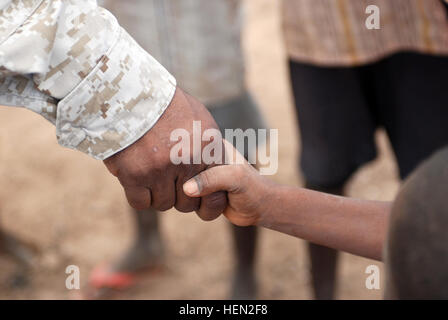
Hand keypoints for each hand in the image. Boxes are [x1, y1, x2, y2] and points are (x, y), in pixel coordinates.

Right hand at [103, 87, 226, 220]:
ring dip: (157, 194)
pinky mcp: (135, 174)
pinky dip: (139, 196)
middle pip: (188, 203)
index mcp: (208, 147)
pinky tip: (136, 180)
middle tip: (168, 182)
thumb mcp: (198, 118)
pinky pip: (141, 202)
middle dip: (178, 196)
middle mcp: (187, 160)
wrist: (129, 91)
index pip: (215, 193)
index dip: (204, 198)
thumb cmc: (164, 104)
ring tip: (150, 175)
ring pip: (164, 203)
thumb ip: (208, 146)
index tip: (194, 193)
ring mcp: (161, 169)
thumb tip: (214, 170)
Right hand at [183, 140, 273, 225]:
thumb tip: (187, 189)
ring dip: (201, 201)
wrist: (261, 209)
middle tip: (222, 190)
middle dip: (199, 189)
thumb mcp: (235, 178)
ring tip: (222, 196)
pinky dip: (202, 208)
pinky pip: (189, 204)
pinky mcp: (199, 193)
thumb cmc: (253, 189)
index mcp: (211, 146)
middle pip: (182, 175)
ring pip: (183, 192)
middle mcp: (203, 160)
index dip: (194, 170)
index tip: (214, 179)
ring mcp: (200, 177)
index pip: (188, 155)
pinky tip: (218, 204)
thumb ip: (212, 179)